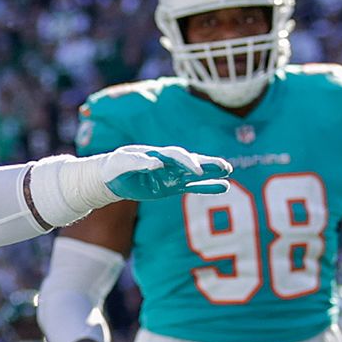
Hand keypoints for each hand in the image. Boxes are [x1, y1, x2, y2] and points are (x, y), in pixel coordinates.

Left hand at [100, 145, 232, 201]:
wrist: (112, 177)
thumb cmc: (116, 165)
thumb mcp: (121, 162)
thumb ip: (138, 162)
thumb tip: (156, 164)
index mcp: (158, 154)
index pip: (176, 156)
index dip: (187, 162)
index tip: (197, 171)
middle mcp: (169, 163)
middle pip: (192, 161)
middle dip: (208, 163)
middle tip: (224, 167)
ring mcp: (172, 175)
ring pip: (196, 173)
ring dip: (212, 172)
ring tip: (229, 172)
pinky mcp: (172, 187)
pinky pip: (193, 187)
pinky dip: (207, 187)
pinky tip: (223, 187)